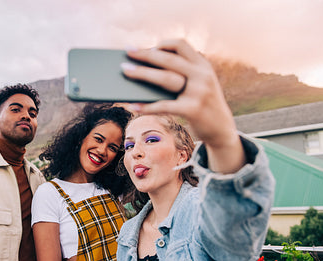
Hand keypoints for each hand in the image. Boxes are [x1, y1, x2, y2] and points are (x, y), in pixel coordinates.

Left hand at [122, 39, 237, 149]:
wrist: (222, 131)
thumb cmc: (201, 106)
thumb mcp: (198, 85)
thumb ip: (182, 74)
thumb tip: (144, 70)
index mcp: (203, 65)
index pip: (181, 45)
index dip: (162, 44)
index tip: (146, 47)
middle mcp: (202, 75)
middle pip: (168, 59)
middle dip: (145, 55)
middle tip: (127, 52)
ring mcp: (199, 92)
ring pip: (165, 79)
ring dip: (142, 73)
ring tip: (125, 71)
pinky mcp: (193, 110)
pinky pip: (164, 106)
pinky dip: (146, 106)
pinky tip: (132, 105)